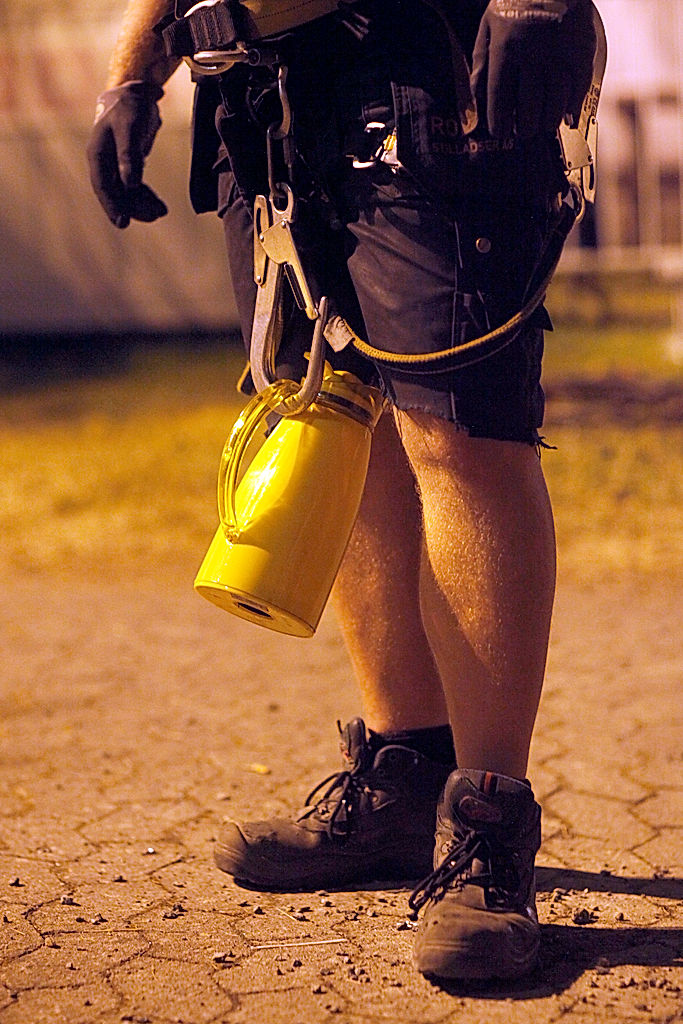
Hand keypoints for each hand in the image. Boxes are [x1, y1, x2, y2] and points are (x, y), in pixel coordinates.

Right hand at [87, 80, 167, 227]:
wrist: (134, 91)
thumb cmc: (130, 106)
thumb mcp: (130, 128)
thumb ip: (129, 155)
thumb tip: (131, 185)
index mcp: (98, 154)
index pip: (102, 185)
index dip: (112, 205)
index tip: (123, 223)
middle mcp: (104, 162)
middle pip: (115, 193)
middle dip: (133, 207)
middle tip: (155, 216)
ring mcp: (115, 164)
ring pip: (126, 192)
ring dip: (142, 204)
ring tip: (161, 212)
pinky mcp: (128, 165)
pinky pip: (134, 187)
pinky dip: (146, 197)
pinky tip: (159, 206)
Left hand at [471, 0, 596, 138]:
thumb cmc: (516, 0)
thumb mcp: (489, 25)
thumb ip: (482, 61)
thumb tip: (477, 97)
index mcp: (505, 50)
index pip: (500, 98)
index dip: (500, 121)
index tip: (501, 133)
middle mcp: (532, 55)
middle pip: (529, 106)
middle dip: (526, 126)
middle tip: (524, 133)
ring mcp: (559, 54)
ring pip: (555, 101)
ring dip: (549, 120)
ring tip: (543, 127)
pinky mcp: (581, 51)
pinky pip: (579, 87)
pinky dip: (573, 105)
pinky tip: (568, 116)